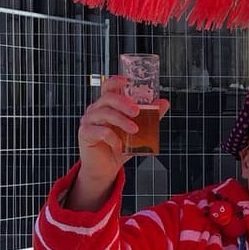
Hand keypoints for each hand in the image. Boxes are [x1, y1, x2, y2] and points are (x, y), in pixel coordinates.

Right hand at [67, 76, 166, 209]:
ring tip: (134, 130)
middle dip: (124, 103)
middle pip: (108, 98)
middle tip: (137, 111)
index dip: (115, 81)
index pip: (108, 87)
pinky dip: (113, 138)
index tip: (126, 81)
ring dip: (122, 121)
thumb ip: (150, 116)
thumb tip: (164, 103)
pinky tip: (119, 145)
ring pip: (105, 113)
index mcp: (107, 106)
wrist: (106, 168)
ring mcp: (88, 121)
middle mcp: (95, 110)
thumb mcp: (138, 131)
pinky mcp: (85, 134)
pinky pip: (101, 131)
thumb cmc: (119, 147)